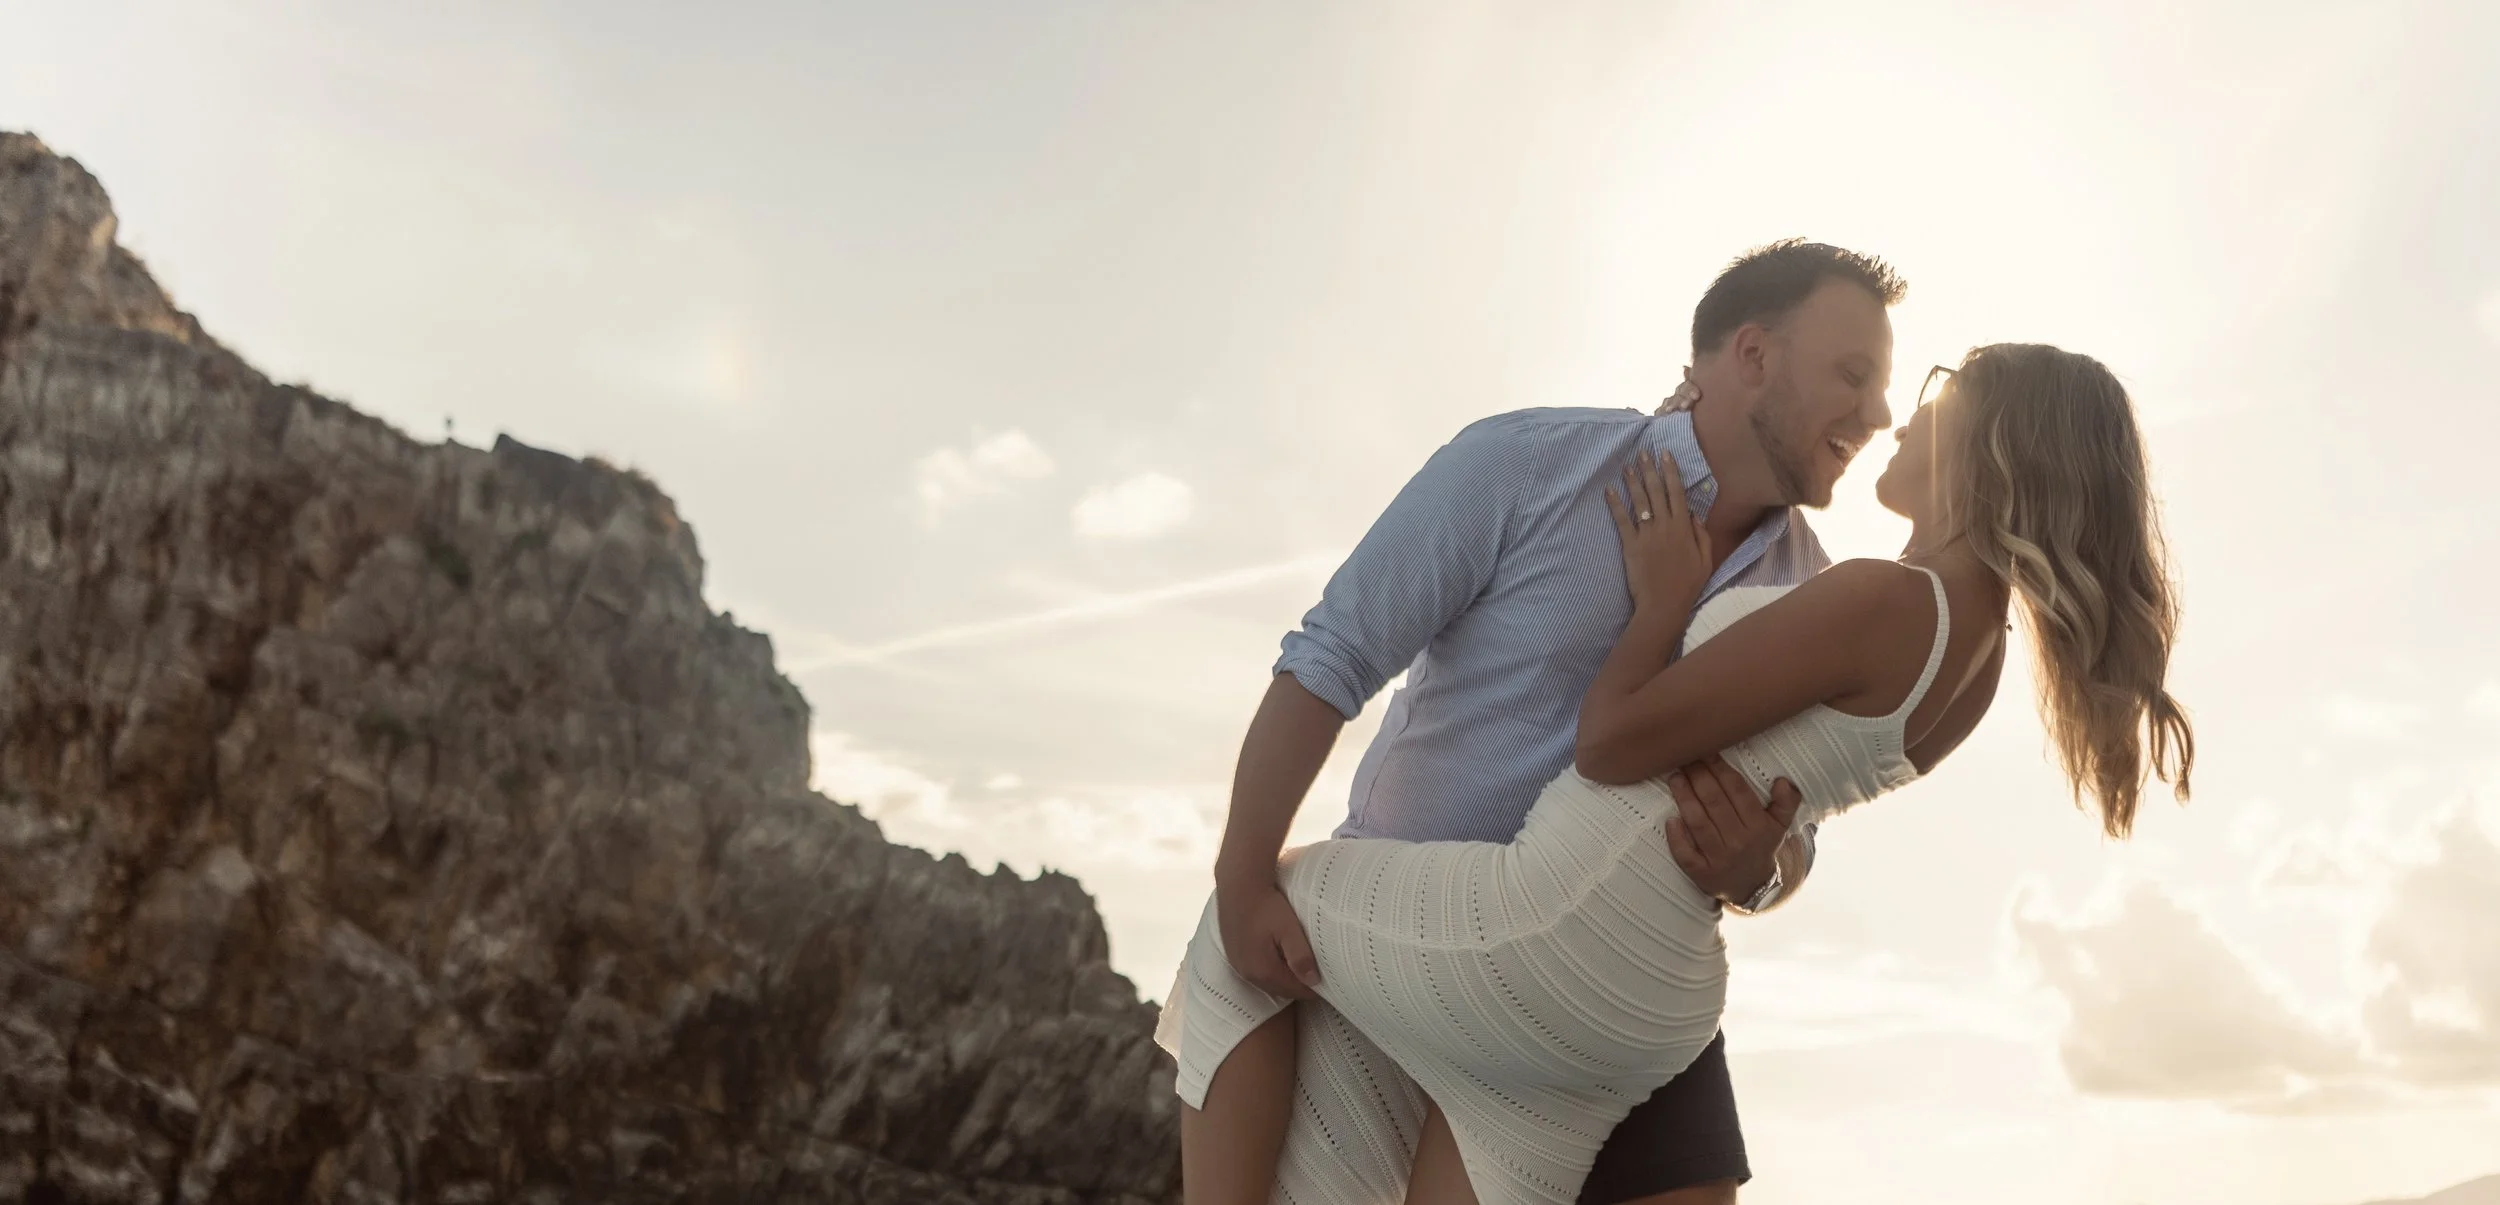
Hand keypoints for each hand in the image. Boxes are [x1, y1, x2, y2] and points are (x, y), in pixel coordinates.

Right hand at [1216, 872, 1321, 999]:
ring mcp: (1237, 964)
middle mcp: (1247, 973)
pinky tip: (1278, 958)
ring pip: (1266, 981)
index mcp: (1263, 970)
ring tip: (1299, 969)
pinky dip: (1269, 970)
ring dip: (1282, 979)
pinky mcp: (1233, 954)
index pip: (1294, 990)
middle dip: (1298, 987)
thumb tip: (1314, 982)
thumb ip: (1301, 957)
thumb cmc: (1267, 905)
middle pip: (1279, 989)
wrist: (1239, 884)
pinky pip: (1255, 971)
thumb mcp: (1289, 929)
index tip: (1327, 986)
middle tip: (1316, 979)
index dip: (1312, 991)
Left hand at [1605, 449, 1709, 614]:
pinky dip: (1615, 504)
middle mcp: (1665, 526)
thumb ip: (1702, 534)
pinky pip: (1621, 520)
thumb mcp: (1706, 559)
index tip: (1665, 455)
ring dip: (1632, 481)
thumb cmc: (1688, 584)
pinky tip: (1609, 490)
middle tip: (1643, 453)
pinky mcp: (1630, 545)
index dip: (1670, 471)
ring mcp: (1646, 534)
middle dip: (1649, 470)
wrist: (1664, 605)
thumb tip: (1694, 513)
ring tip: (1627, 465)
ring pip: (1639, 501)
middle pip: (1656, 491)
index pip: (1677, 492)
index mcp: (1684, 527)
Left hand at [1664, 756, 1802, 908]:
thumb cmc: (1760, 846)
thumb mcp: (1779, 826)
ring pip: (1698, 823)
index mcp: (1758, 826)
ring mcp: (1718, 858)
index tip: (1706, 751)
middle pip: (1714, 802)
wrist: (1751, 887)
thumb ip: (1786, 802)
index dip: (1720, 768)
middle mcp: (1739, 841)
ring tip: (1675, 777)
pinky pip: (1686, 854)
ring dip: (1684, 797)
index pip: (1736, 790)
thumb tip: (1782, 781)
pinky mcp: (1701, 873)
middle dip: (1698, 776)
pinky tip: (1670, 819)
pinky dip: (1677, 837)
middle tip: (1685, 758)